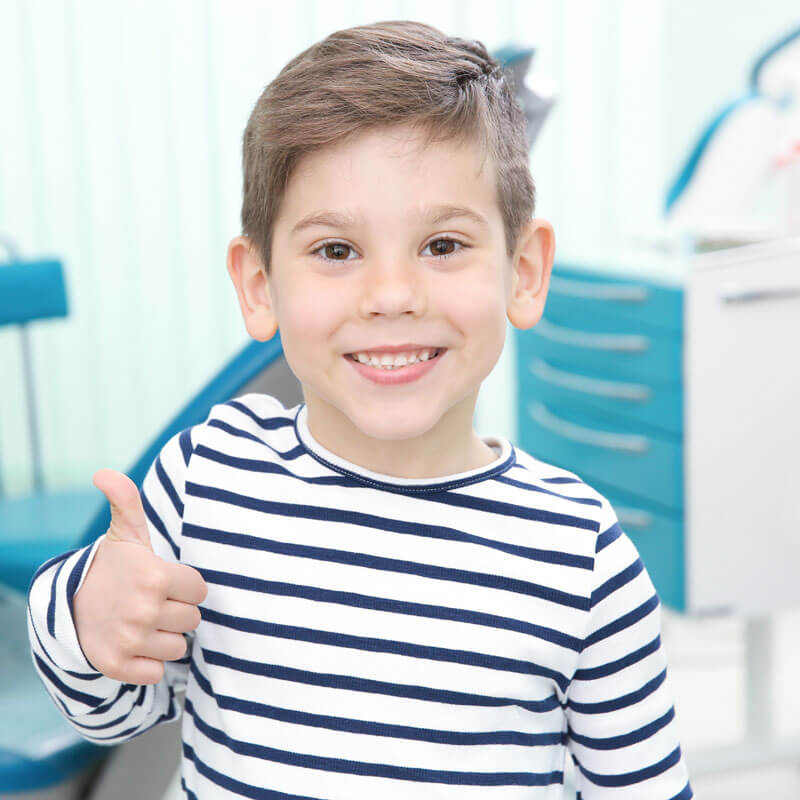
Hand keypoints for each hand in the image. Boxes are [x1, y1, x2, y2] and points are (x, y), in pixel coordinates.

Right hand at [73, 469, 207, 684]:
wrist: (67, 608)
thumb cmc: (111, 568)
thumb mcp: (125, 534)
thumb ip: (126, 500)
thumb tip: (103, 472)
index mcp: (155, 576)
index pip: (200, 590)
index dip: (185, 587)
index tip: (164, 582)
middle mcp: (145, 609)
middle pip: (192, 620)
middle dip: (176, 612)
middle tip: (152, 603)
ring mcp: (131, 640)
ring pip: (178, 647)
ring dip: (164, 638)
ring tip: (142, 622)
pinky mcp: (119, 666)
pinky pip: (157, 672)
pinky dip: (149, 663)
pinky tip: (134, 645)